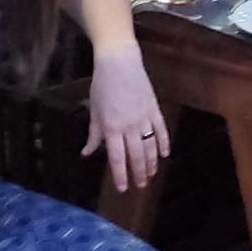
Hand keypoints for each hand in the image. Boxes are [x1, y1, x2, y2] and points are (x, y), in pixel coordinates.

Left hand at [81, 43, 165, 192]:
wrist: (119, 62)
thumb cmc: (102, 86)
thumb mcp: (94, 111)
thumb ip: (94, 135)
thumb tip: (87, 153)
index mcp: (111, 128)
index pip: (117, 158)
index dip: (120, 175)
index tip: (123, 188)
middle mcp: (128, 126)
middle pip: (136, 156)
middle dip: (138, 173)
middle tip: (140, 185)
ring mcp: (143, 118)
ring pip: (150, 146)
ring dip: (151, 162)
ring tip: (152, 174)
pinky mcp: (154, 109)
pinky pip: (161, 130)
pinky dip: (164, 143)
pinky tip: (164, 154)